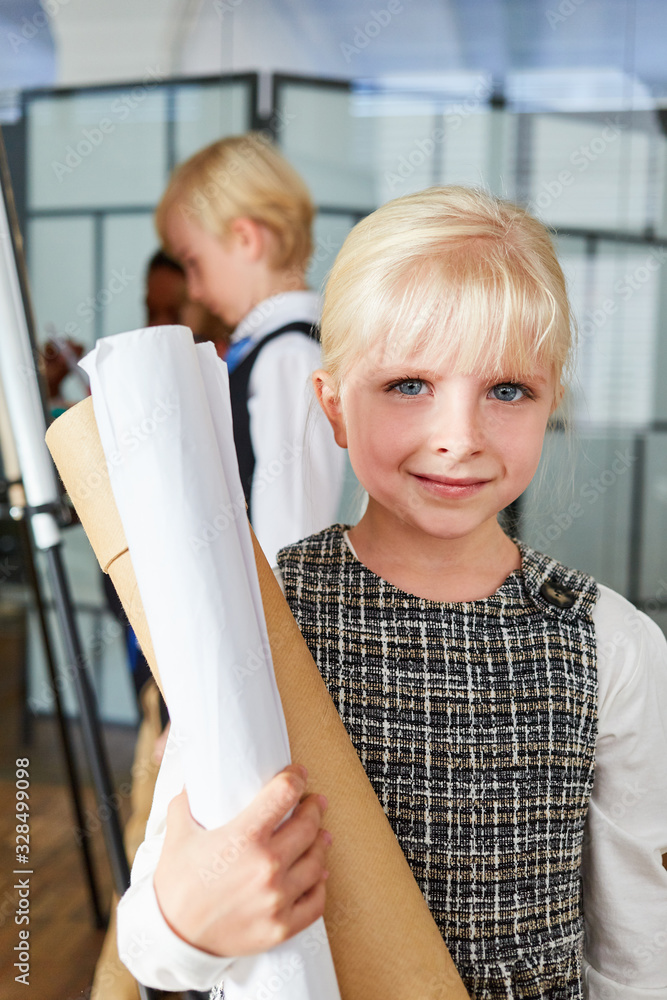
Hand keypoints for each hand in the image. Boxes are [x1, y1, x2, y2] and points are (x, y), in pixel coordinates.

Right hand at [154, 764, 330, 956]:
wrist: (172, 939)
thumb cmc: (176, 886)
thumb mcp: (177, 835)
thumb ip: (187, 804)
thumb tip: (191, 783)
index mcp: (244, 837)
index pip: (284, 794)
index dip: (295, 778)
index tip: (298, 775)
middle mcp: (267, 866)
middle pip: (308, 825)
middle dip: (314, 808)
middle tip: (314, 802)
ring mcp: (277, 898)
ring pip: (317, 862)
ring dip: (320, 843)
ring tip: (320, 835)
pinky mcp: (281, 927)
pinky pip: (315, 902)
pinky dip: (320, 885)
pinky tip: (318, 875)